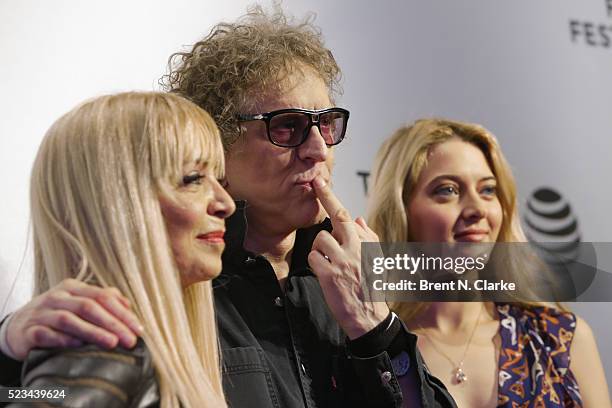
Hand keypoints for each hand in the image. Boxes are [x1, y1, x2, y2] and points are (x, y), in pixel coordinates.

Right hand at [6, 279, 142, 359]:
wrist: (17, 327)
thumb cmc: (57, 314)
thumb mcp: (79, 302)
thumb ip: (103, 300)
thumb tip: (128, 305)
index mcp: (73, 287)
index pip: (103, 296)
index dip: (123, 313)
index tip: (138, 329)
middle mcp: (57, 297)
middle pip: (89, 307)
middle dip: (113, 324)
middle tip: (130, 340)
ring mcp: (41, 313)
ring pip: (69, 319)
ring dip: (93, 332)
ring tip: (112, 343)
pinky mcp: (29, 331)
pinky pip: (47, 335)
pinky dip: (64, 340)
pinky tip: (80, 346)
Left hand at [308, 176, 388, 338]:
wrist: (370, 317)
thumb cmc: (373, 287)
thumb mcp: (377, 260)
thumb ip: (368, 238)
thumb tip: (359, 219)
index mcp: (364, 243)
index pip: (345, 215)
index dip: (330, 196)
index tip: (318, 182)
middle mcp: (353, 249)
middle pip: (332, 221)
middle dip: (323, 211)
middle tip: (318, 205)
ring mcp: (340, 262)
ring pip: (319, 241)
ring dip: (320, 249)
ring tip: (330, 262)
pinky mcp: (329, 276)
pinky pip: (314, 258)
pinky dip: (316, 263)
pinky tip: (325, 272)